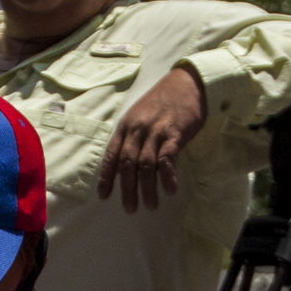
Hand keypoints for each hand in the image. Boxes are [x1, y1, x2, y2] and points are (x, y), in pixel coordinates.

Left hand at [103, 65, 207, 211]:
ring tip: (150, 205)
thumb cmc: (163, 101)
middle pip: (128, 164)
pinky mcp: (174, 133)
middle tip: (130, 209)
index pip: (112, 155)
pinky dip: (167, 176)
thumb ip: (133, 138)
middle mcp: (137, 129)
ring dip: (147, 188)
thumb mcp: (140, 116)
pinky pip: (167, 158)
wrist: (187, 82)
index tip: (104, 196)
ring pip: (146, 165)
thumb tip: (127, 165)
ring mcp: (156, 131)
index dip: (106, 177)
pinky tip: (170, 190)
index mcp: (126, 126)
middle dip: (127, 189)